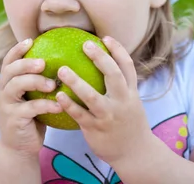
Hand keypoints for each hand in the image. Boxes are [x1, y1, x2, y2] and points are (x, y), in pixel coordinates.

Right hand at [0, 38, 62, 156]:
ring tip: (53, 84)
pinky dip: (45, 105)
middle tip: (43, 62)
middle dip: (25, 63)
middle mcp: (3, 91)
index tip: (30, 40)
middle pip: (10, 71)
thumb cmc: (32, 117)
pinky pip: (30, 108)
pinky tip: (59, 105)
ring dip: (35, 82)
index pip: (8, 61)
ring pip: (16, 86)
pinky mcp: (14, 120)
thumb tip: (64, 61)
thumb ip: (40, 81)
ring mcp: (6, 105)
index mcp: (7, 83)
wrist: (20, 147)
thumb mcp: (33, 97)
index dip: (17, 50)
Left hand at [55, 36, 152, 164]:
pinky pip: (80, 115)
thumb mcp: (131, 103)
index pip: (127, 67)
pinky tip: (58, 96)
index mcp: (131, 93)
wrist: (135, 154)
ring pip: (92, 96)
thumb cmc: (129, 124)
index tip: (105, 38)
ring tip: (62, 70)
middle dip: (100, 58)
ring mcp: (109, 116)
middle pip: (113, 75)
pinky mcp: (96, 129)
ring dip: (76, 82)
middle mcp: (122, 102)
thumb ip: (121, 87)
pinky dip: (69, 105)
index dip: (118, 50)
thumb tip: (105, 66)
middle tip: (85, 45)